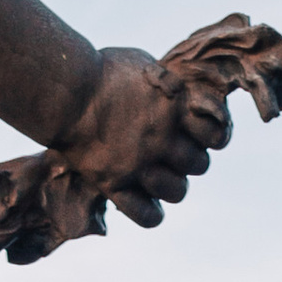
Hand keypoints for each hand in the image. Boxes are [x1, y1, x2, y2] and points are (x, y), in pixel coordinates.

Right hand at [55, 46, 223, 226]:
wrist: (63, 90)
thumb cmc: (101, 70)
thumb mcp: (144, 65)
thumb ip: (168, 85)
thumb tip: (182, 93)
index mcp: (174, 108)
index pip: (217, 136)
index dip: (213, 138)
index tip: (199, 135)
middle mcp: (162, 139)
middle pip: (199, 165)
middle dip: (190, 160)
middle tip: (172, 153)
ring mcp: (140, 164)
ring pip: (179, 192)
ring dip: (173, 185)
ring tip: (158, 176)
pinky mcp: (115, 184)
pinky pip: (149, 217)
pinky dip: (152, 214)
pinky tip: (146, 202)